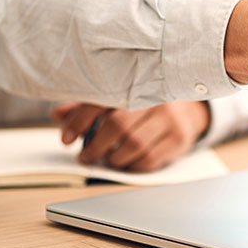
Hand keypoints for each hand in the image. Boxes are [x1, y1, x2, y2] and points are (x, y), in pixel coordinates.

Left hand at [52, 100, 209, 170]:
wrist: (189, 110)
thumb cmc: (146, 106)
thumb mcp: (119, 98)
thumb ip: (88, 106)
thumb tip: (58, 114)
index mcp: (135, 83)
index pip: (101, 100)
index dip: (79, 121)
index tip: (66, 140)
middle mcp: (154, 98)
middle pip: (117, 125)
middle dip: (95, 146)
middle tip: (85, 156)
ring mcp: (169, 118)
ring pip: (133, 144)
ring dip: (113, 158)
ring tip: (107, 158)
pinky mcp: (178, 138)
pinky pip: (149, 159)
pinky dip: (132, 165)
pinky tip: (127, 161)